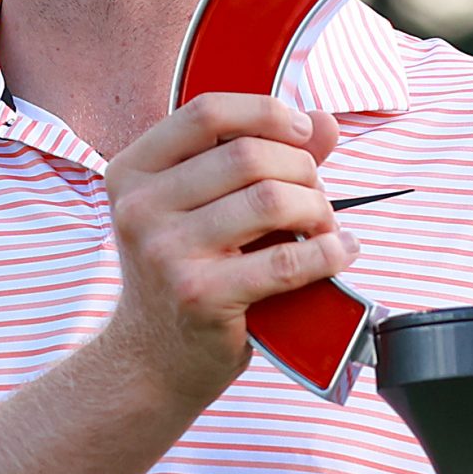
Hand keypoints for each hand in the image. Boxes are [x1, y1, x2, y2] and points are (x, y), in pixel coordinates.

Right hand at [101, 92, 353, 405]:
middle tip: (315, 196)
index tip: (301, 131)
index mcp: (133, 172)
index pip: (206, 113)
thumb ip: (256, 156)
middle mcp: (140, 208)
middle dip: (302, 170)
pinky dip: (328, 252)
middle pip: (248, 155)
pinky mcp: (201, 296)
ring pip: (271, 200)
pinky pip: (287, 261)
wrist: (151, 361)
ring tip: (323, 228)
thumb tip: (323, 122)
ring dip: (316, 210)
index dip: (265, 113)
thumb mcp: (198, 208)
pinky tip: (340, 252)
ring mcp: (167, 253)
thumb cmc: (183, 274)